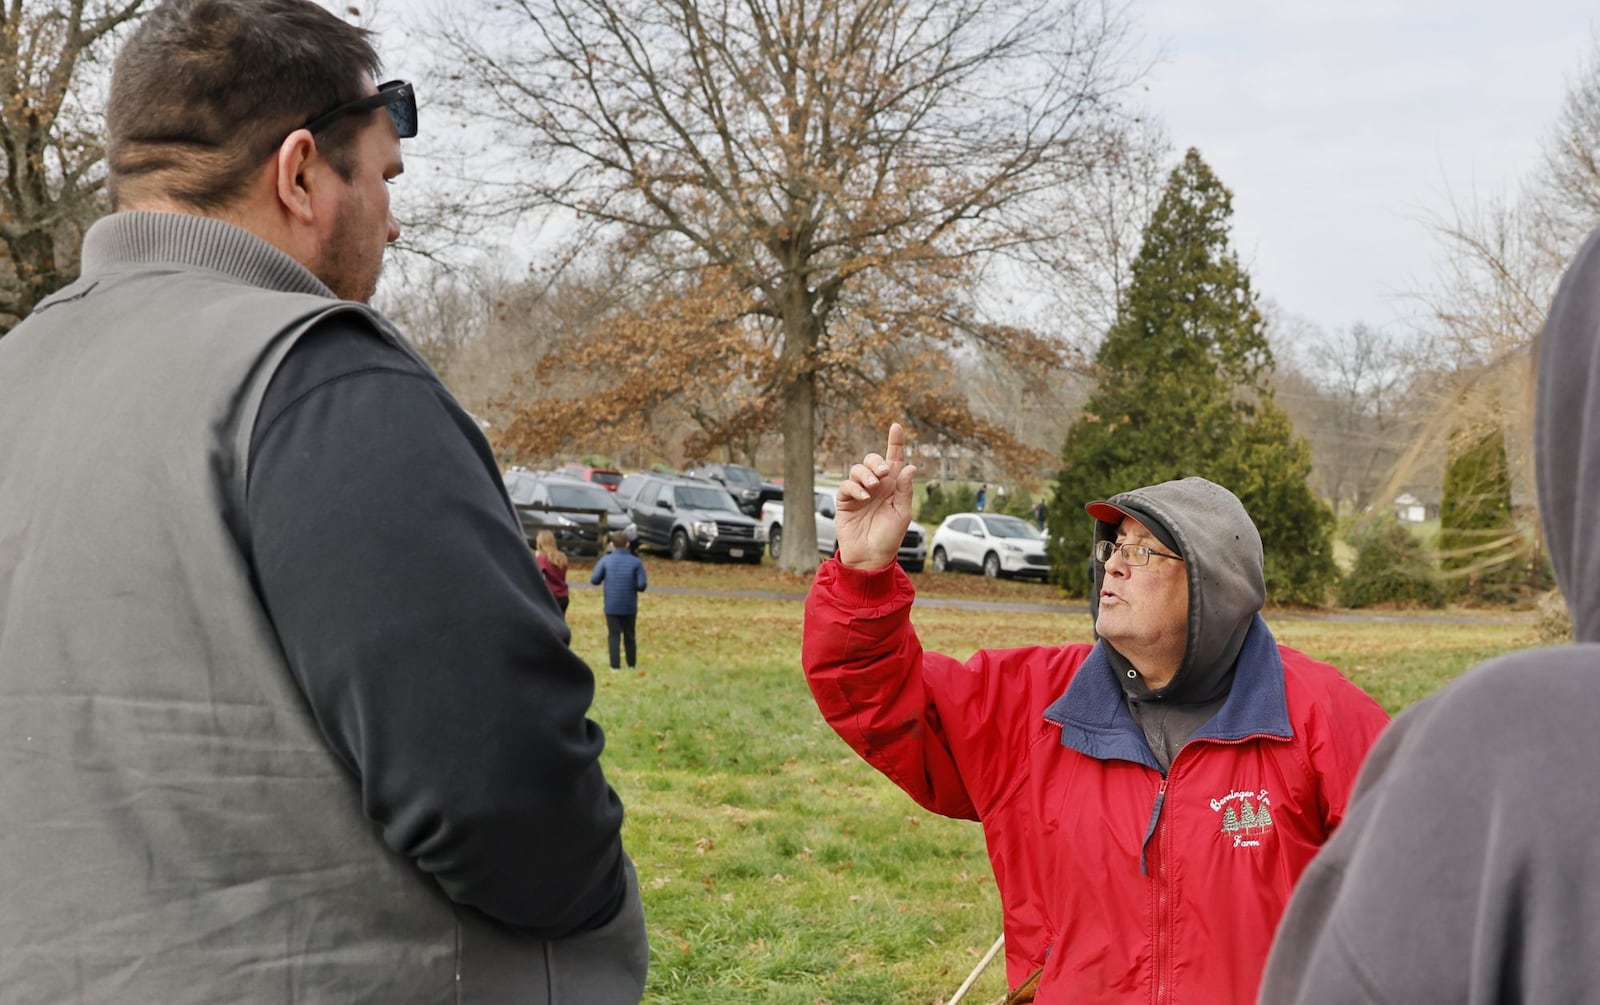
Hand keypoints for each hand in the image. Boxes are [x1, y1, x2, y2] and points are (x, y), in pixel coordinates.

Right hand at [834, 422, 916, 570]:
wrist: (871, 556)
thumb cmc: (889, 537)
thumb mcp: (903, 513)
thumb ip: (905, 490)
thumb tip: (910, 466)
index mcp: (893, 486)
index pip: (894, 459)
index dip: (895, 442)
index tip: (896, 427)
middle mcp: (876, 486)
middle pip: (873, 460)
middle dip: (877, 461)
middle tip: (884, 473)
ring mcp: (859, 492)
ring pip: (858, 469)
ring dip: (866, 474)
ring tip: (872, 488)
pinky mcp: (845, 501)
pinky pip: (846, 486)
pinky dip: (855, 488)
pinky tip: (863, 498)